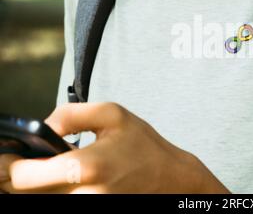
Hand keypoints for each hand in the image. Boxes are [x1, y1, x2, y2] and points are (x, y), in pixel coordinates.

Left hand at [0, 102, 229, 193]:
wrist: (170, 178)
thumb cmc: (143, 145)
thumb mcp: (112, 114)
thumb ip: (70, 114)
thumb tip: (41, 129)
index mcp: (85, 167)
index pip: (22, 178)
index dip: (9, 165)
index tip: (11, 155)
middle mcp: (83, 196)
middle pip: (25, 195)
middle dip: (17, 177)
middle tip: (23, 161)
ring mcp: (87, 207)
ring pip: (40, 200)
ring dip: (35, 186)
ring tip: (42, 169)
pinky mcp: (91, 211)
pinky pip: (58, 203)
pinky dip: (50, 191)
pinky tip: (58, 179)